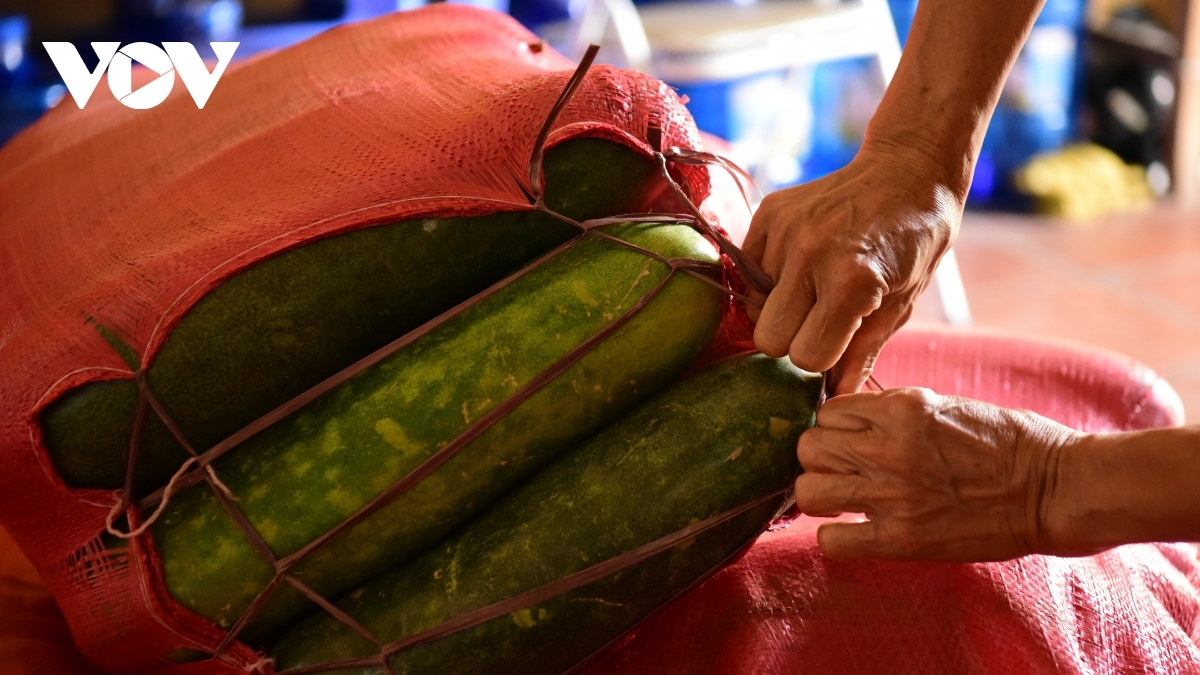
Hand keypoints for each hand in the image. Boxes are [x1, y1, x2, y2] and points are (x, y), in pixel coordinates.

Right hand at [742, 141, 961, 393]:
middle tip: (820, 320)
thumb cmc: (915, 240)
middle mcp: (810, 254)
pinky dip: (769, 277)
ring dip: (780, 306)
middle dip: (792, 338)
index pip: (806, 356)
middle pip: (769, 338)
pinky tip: (800, 263)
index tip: (838, 341)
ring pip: (754, 306)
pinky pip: (748, 270)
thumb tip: (834, 396)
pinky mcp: (769, 213)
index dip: (821, 357)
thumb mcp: (902, 302)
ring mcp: (785, 230)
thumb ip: (862, 352)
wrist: (908, 169)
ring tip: (813, 285)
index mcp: (852, 282)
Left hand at [793, 387, 1081, 561]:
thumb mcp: (947, 405)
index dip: (833, 428)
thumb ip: (897, 410)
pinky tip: (854, 532)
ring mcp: (891, 494)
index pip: (828, 411)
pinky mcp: (901, 538)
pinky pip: (831, 541)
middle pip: (808, 447)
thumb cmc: (1012, 443)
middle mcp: (888, 447)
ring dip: (821, 496)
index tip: (848, 442)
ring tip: (844, 501)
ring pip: (808, 490)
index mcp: (901, 408)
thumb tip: (856, 417)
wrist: (1055, 487)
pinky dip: (835, 538)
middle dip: (820, 459)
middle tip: (844, 472)